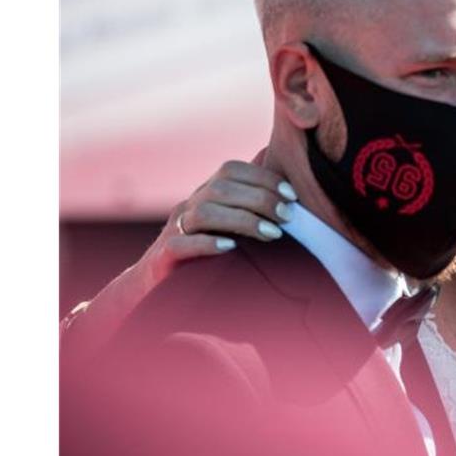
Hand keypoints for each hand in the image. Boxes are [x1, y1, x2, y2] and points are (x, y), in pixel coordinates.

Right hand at [139, 159, 297, 290]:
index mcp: (205, 194)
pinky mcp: (164, 256)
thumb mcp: (233, 227)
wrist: (161, 286)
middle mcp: (189, 206)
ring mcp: (174, 230)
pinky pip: (180, 244)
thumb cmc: (209, 254)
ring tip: (272, 234)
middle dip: (260, 199)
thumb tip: (294, 190)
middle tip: (287, 216)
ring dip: (242, 220)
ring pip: (203, 212)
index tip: (292, 195)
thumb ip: (256, 209)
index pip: (232, 170)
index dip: (263, 178)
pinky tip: (231, 247)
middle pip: (221, 188)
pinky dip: (207, 243)